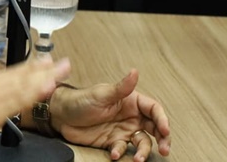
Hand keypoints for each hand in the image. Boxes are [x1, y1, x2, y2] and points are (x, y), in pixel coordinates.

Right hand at [0, 56, 71, 161]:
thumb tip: (4, 100)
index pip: (11, 73)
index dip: (32, 67)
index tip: (48, 61)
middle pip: (19, 76)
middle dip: (43, 69)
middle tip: (63, 62)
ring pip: (20, 85)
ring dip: (43, 76)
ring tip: (60, 70)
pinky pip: (15, 102)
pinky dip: (31, 93)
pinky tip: (45, 87)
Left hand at [51, 69, 170, 160]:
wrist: (61, 115)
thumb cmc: (80, 99)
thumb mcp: (101, 94)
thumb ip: (121, 87)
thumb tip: (135, 72)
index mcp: (130, 101)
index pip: (153, 109)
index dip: (162, 119)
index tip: (165, 131)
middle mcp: (130, 115)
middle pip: (154, 127)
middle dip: (163, 139)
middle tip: (165, 149)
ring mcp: (122, 129)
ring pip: (142, 142)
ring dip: (143, 151)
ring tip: (137, 159)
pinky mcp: (112, 141)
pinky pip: (123, 150)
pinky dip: (121, 153)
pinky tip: (114, 154)